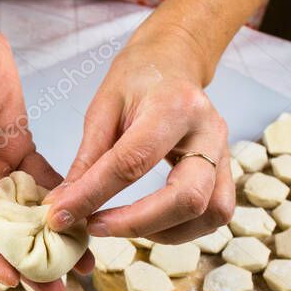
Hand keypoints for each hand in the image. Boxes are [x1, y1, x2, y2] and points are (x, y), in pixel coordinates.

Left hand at [45, 26, 234, 243]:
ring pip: (209, 213)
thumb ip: (88, 158)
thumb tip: (65, 204)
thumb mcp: (103, 106)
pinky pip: (216, 213)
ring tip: (121, 226)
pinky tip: (148, 223)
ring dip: (162, 231)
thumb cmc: (137, 77)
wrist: (174, 59)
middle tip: (94, 227)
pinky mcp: (228, 169)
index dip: (94, 194)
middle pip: (187, 197)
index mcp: (174, 106)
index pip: (133, 162)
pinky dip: (181, 229)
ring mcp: (225, 152)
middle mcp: (209, 131)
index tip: (62, 215)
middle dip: (137, 223)